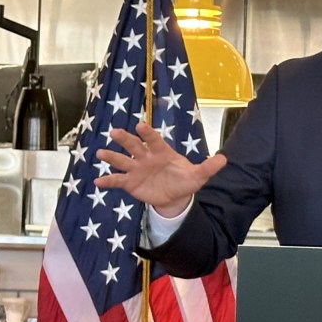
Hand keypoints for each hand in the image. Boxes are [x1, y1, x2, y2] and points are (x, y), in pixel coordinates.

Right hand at [94, 122, 227, 216]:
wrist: (175, 197)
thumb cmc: (185, 180)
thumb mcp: (198, 176)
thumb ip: (208, 167)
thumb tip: (224, 159)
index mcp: (162, 152)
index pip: (154, 140)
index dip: (147, 133)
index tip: (139, 125)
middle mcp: (147, 157)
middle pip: (134, 146)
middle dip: (125, 140)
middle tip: (114, 132)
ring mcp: (137, 169)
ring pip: (122, 161)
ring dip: (111, 157)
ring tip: (100, 153)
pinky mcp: (131, 183)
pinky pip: (118, 181)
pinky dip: (108, 182)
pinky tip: (97, 183)